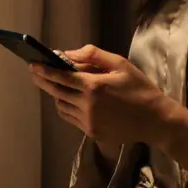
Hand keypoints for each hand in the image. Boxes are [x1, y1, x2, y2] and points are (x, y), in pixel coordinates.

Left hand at [30, 44, 176, 147]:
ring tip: (55, 85)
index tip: (32, 65)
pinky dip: (65, 107)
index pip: (61, 77)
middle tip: (35, 73)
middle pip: (56, 91)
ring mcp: (88, 121)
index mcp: (94, 86)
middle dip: (43, 81)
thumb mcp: (120, 64)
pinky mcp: (91, 132)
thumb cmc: (139, 88)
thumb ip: (93, 56)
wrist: (155, 120)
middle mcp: (87, 105)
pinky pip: (70, 118)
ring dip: (56, 94)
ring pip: (61, 106)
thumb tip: (68, 54)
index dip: (44, 70)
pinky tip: (69, 100)